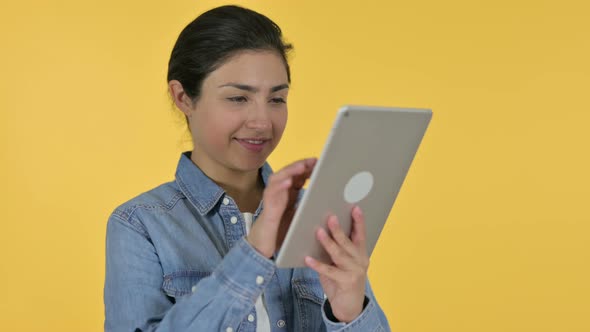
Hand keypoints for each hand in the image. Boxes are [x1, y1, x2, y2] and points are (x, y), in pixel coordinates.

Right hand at [247, 158, 315, 257]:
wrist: (264, 245)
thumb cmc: (281, 230)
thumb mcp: (299, 216)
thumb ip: (308, 207)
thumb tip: (328, 202)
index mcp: (288, 194)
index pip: (297, 176)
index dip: (308, 168)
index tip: (320, 163)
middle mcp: (279, 193)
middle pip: (288, 173)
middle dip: (301, 165)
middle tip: (314, 160)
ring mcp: (272, 198)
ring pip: (278, 178)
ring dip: (290, 171)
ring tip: (302, 166)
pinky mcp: (266, 207)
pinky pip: (271, 193)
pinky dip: (279, 186)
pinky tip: (289, 182)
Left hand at [305, 206, 368, 322]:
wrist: (349, 307)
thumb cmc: (342, 279)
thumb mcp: (341, 262)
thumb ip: (336, 249)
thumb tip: (321, 230)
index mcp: (361, 253)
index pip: (361, 234)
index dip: (358, 221)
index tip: (355, 207)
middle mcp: (361, 260)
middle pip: (348, 242)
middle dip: (339, 230)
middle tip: (330, 217)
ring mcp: (355, 272)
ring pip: (340, 255)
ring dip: (328, 243)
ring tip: (318, 232)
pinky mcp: (346, 282)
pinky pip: (329, 271)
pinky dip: (318, 264)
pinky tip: (307, 259)